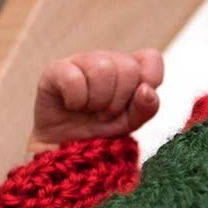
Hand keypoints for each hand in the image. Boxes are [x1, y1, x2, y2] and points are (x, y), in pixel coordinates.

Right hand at [29, 48, 163, 150]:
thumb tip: (147, 91)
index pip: (151, 59)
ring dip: (99, 101)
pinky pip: (74, 78)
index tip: (136, 102)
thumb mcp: (130, 122)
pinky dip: (76, 100)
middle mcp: (107, 60)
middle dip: (120, 101)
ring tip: (90, 110)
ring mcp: (81, 61)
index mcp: (130, 68)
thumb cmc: (101, 130)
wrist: (67, 149)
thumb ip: (146, 107)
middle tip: (106, 113)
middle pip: (129, 68)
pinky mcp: (56, 69)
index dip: (149, 80)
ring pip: (103, 68)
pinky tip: (72, 106)